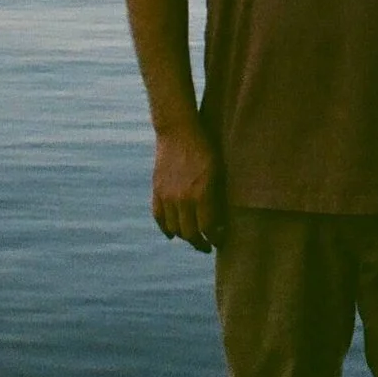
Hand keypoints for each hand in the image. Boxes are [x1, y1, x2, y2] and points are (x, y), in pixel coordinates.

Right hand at [152, 122, 223, 251]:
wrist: (178, 130)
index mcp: (202, 193)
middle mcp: (183, 199)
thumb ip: (217, 196)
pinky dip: (166, 228)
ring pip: (174, 229)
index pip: (208, 228)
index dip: (215, 238)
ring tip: (194, 237)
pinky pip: (159, 218)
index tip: (220, 241)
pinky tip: (173, 233)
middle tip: (208, 246)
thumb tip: (219, 220)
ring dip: (185, 236)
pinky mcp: (157, 191)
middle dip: (201, 243)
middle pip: (190, 233)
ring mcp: (167, 196)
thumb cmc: (205, 148)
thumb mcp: (218, 170)